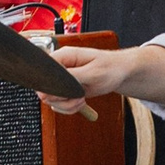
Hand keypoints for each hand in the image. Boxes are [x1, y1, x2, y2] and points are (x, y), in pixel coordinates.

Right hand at [48, 40, 164, 110]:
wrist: (121, 73)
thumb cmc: (110, 68)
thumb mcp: (92, 73)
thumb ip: (70, 78)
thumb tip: (52, 86)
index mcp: (63, 56)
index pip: (43, 71)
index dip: (49, 86)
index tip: (64, 93)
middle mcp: (60, 67)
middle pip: (45, 89)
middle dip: (61, 99)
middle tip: (78, 97)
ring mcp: (63, 80)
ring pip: (52, 99)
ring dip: (66, 105)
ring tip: (82, 100)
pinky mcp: (67, 89)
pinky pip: (59, 104)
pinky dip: (69, 108)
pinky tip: (81, 104)